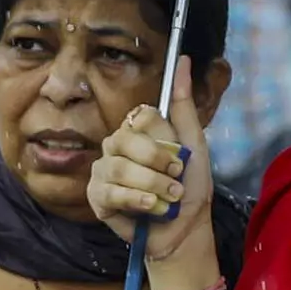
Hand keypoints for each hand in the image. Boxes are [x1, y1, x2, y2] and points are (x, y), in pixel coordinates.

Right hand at [83, 105, 217, 282]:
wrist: (184, 230)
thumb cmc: (189, 189)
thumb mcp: (194, 144)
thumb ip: (184, 104)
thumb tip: (184, 60)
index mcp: (138, 130)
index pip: (141, 116)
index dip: (163, 140)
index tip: (180, 159)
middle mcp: (116, 145)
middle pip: (127, 140)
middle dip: (158, 164)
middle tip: (175, 180)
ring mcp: (103, 170)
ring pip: (120, 168)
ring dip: (152, 186)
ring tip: (168, 199)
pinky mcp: (96, 196)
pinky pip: (110, 191)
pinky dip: (136, 200)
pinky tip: (149, 208)